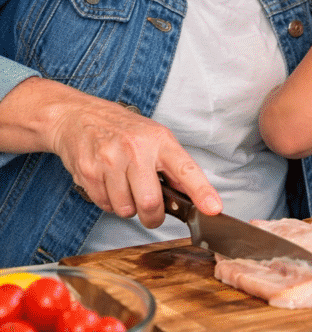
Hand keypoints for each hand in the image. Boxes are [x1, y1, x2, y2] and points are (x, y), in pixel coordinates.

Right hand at [0, 78, 221, 227]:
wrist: (78, 116)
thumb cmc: (122, 129)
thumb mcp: (155, 137)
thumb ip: (173, 166)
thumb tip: (194, 194)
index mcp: (159, 140)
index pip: (186, 169)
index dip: (202, 192)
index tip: (213, 208)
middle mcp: (136, 149)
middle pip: (150, 202)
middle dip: (152, 216)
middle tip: (151, 212)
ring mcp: (110, 159)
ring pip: (125, 209)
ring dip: (127, 208)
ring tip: (125, 187)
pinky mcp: (89, 171)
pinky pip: (104, 205)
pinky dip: (109, 202)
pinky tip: (108, 183)